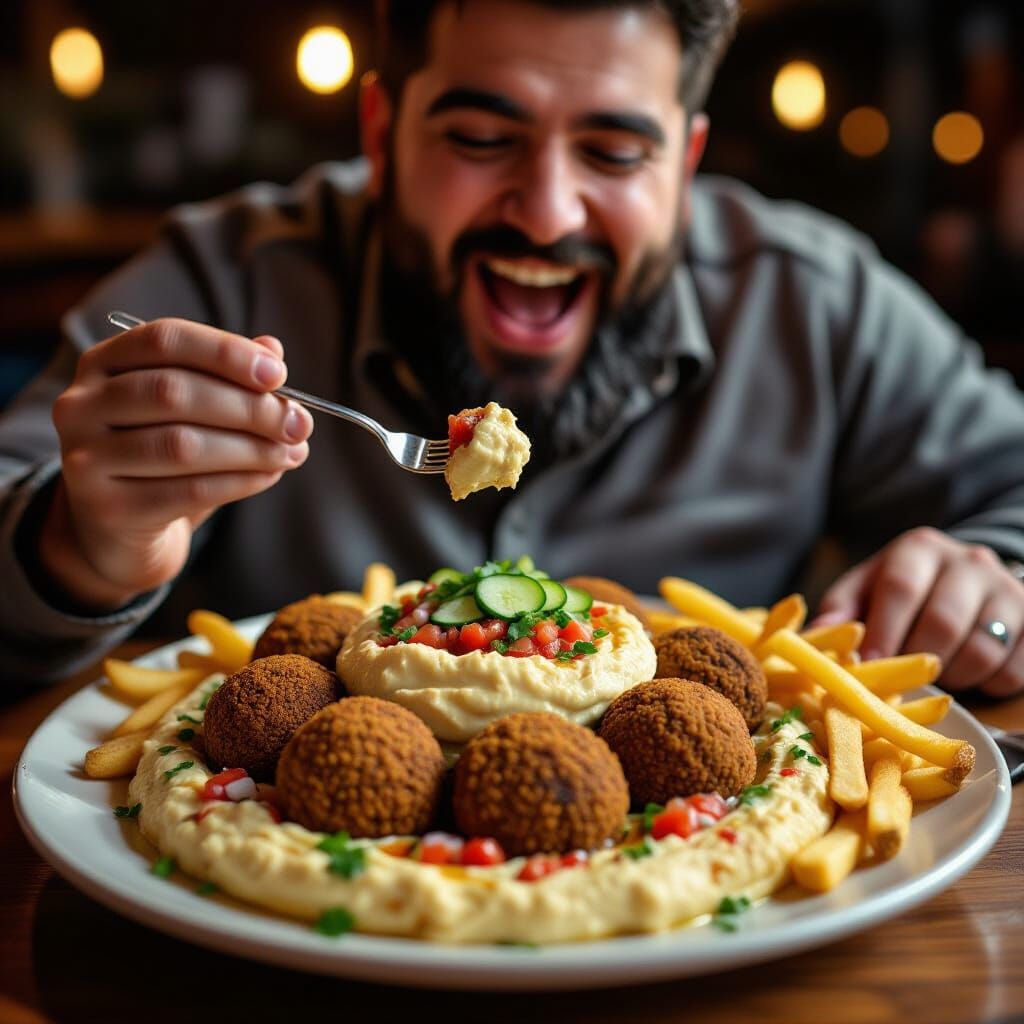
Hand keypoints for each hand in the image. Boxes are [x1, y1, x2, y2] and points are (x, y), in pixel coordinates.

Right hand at [43, 318, 312, 607]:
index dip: (226, 352)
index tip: (278, 374)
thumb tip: (274, 351)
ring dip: (251, 448)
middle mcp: (82, 405)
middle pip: (174, 393)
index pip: (165, 340)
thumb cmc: (162, 455)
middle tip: (299, 423)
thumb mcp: (191, 409)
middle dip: (249, 408)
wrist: (120, 529)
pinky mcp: (108, 509)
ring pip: (182, 445)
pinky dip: (240, 481)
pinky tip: (269, 475)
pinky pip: (187, 491)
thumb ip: (226, 375)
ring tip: (292, 452)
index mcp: (102, 363)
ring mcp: (87, 459)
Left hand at [813, 527, 1023, 696]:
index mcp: (918, 549)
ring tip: (935, 675)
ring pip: (980, 650)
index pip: (901, 588)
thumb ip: (839, 612)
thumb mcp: (864, 590)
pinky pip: (1012, 670)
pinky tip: (967, 674)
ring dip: (951, 677)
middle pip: (942, 623)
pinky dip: (986, 684)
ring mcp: (1008, 588)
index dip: (883, 632)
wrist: (963, 581)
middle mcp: (968, 560)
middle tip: (902, 679)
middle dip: (916, 662)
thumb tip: (815, 638)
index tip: (869, 665)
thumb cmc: (900, 592)